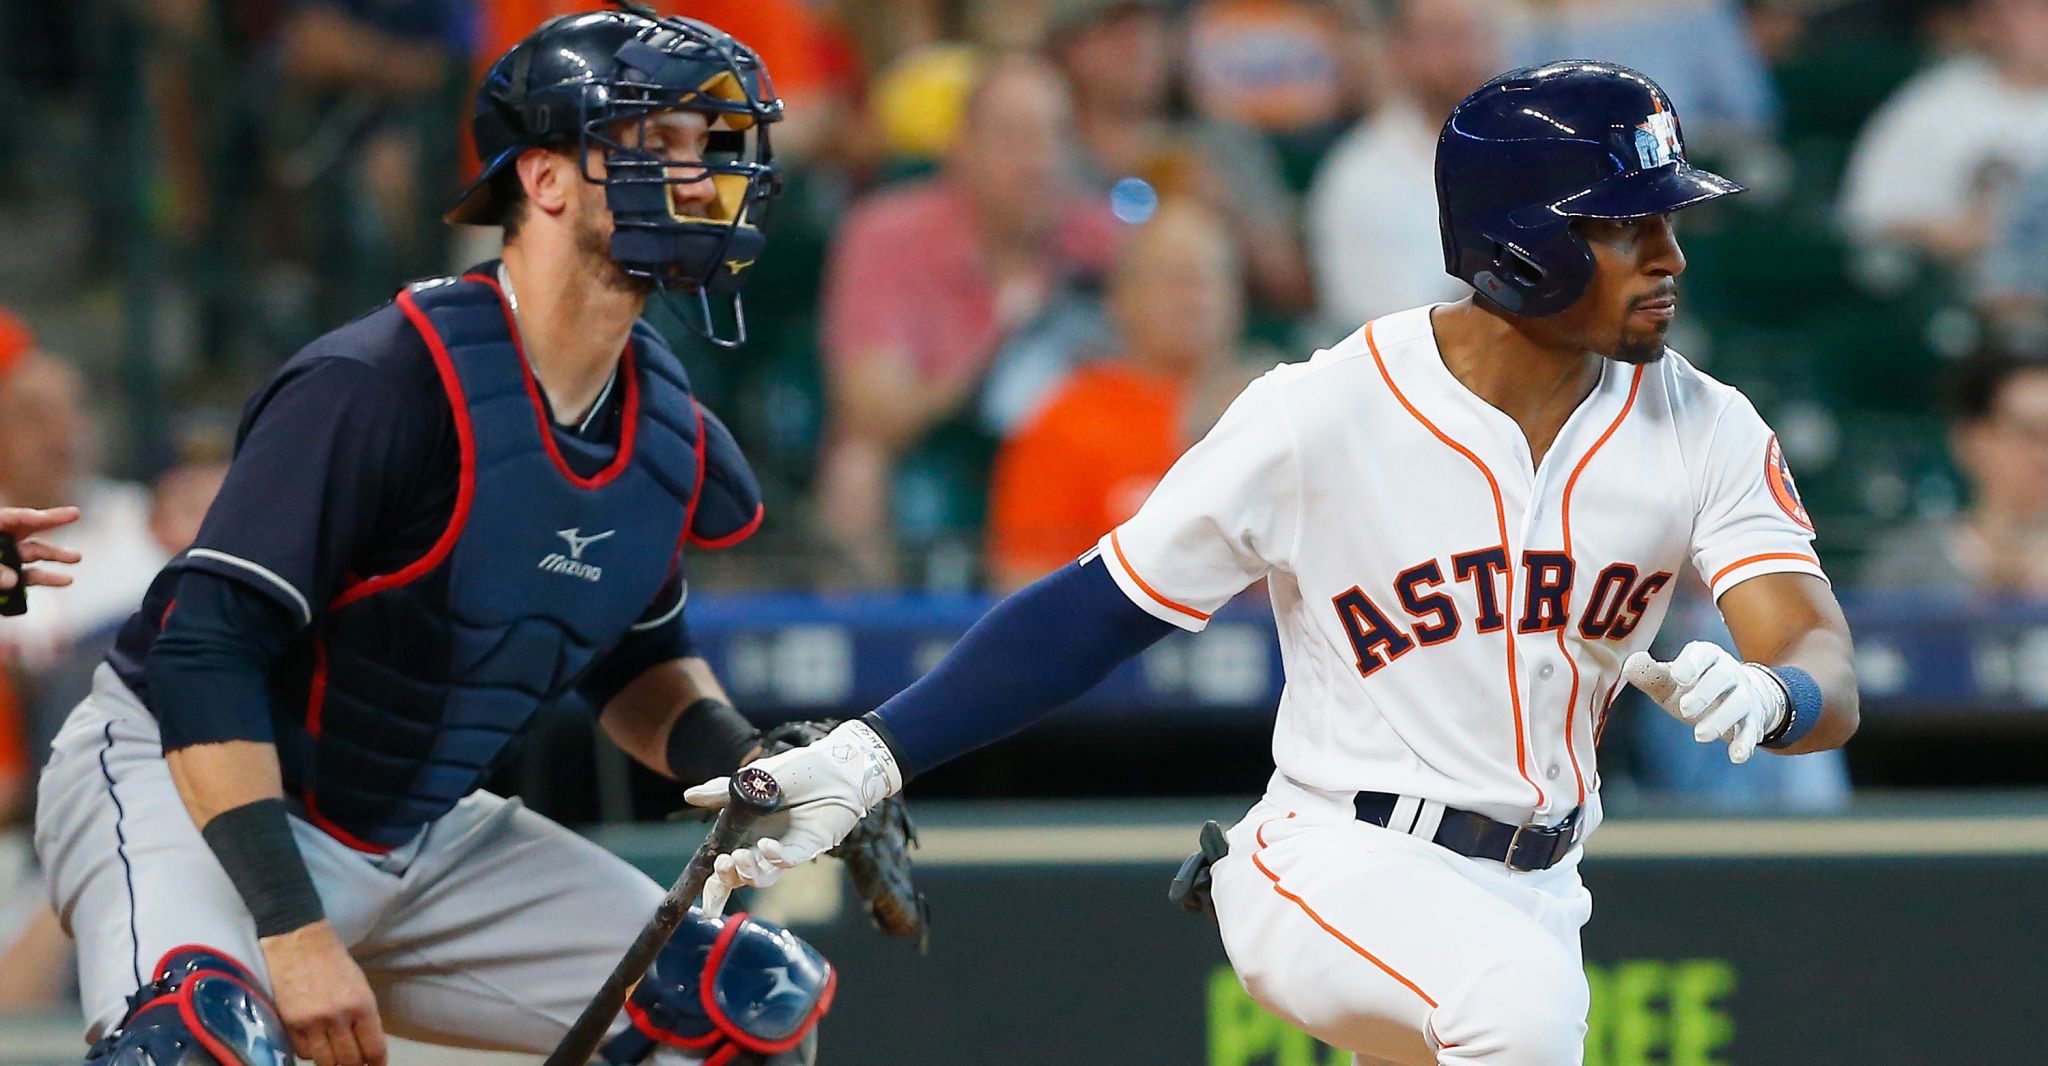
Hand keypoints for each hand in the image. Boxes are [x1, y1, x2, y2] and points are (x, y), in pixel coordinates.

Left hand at [0, 506, 81, 589]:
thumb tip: (13, 579)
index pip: (14, 518)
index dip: (41, 515)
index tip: (71, 513)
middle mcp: (0, 543)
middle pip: (27, 530)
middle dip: (52, 522)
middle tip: (75, 513)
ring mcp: (4, 560)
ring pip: (32, 554)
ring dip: (56, 555)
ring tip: (77, 556)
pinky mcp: (6, 580)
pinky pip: (28, 577)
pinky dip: (46, 578)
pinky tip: (64, 579)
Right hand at [259, 921, 386, 1065]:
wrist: (298, 941)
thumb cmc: (334, 961)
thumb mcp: (360, 985)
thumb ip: (364, 1016)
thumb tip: (366, 1045)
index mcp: (362, 1004)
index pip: (373, 1049)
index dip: (376, 1064)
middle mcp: (338, 1017)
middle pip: (349, 1061)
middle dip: (354, 1064)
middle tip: (354, 1060)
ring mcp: (311, 1022)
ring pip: (325, 1062)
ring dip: (332, 1061)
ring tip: (334, 1053)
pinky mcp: (289, 1023)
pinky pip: (302, 1052)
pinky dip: (311, 1051)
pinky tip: (314, 1041)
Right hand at [684, 719, 901, 915]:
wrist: (835, 765)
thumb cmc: (797, 771)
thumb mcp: (752, 778)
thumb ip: (721, 791)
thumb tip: (689, 796)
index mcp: (745, 833)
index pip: (724, 868)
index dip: (712, 887)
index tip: (702, 903)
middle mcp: (762, 847)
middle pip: (739, 879)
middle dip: (725, 882)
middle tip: (722, 865)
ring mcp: (786, 849)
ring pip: (762, 876)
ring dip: (748, 871)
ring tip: (741, 857)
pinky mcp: (809, 846)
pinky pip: (789, 860)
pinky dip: (775, 857)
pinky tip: (767, 845)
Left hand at [1624, 642, 1786, 763]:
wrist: (1731, 695)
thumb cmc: (1690, 686)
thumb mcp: (1668, 680)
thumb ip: (1649, 674)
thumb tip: (1631, 663)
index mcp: (1705, 656)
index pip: (1701, 654)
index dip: (1692, 664)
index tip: (1679, 677)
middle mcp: (1728, 672)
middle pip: (1722, 677)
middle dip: (1705, 692)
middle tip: (1685, 710)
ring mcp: (1743, 695)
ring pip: (1739, 703)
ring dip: (1721, 720)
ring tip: (1700, 735)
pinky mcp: (1752, 718)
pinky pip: (1752, 729)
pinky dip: (1745, 742)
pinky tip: (1737, 756)